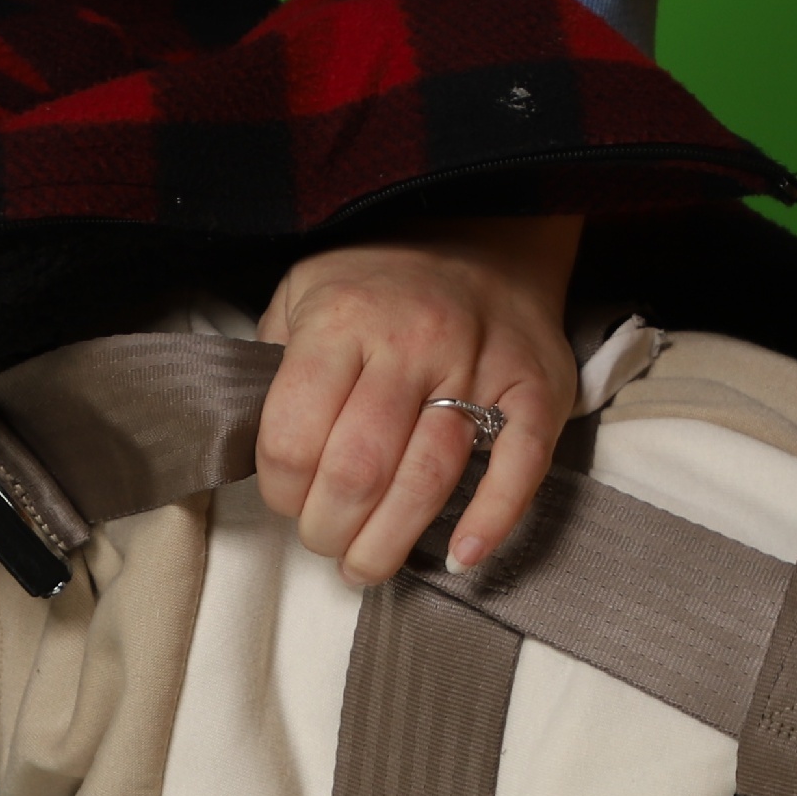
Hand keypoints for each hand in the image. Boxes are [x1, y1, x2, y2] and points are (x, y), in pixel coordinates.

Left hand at [255, 212, 580, 584]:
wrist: (483, 232)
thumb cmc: (381, 281)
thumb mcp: (302, 291)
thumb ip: (275, 363)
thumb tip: (260, 452)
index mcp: (341, 320)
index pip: (293, 438)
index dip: (281, 493)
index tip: (287, 502)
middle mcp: (411, 341)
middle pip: (359, 471)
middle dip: (330, 530)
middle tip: (327, 542)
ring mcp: (479, 365)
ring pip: (429, 479)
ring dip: (391, 542)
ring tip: (369, 562)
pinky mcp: (536, 389)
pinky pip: (519, 466)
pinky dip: (492, 520)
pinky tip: (461, 553)